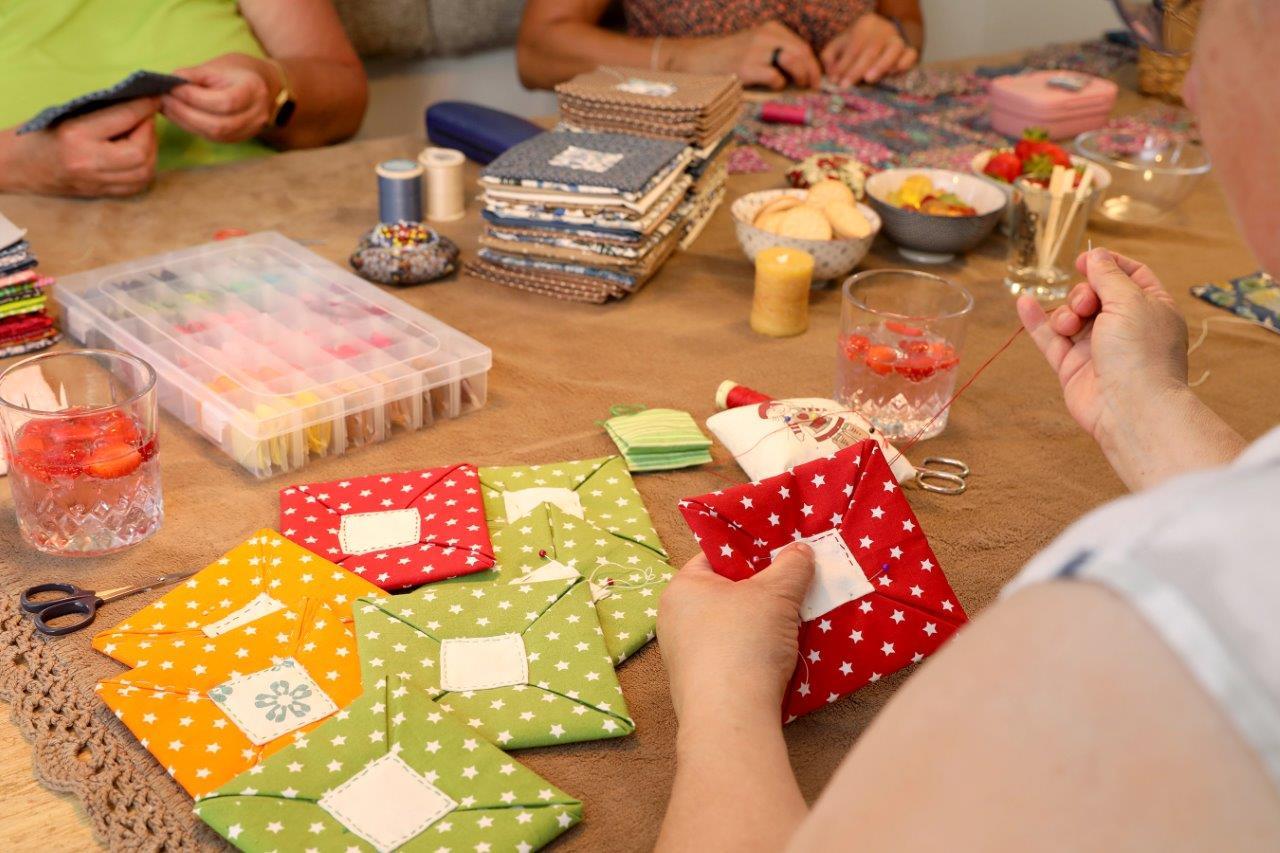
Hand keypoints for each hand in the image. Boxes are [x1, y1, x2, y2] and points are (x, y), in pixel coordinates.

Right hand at [0, 99, 158, 196]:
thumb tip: (137, 103)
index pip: (123, 119)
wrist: (15, 167)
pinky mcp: (100, 194)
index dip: (144, 107)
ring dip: (151, 150)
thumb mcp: (65, 114)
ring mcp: (96, 183)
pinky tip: (139, 155)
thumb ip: (102, 112)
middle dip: (149, 131)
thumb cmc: (37, 134)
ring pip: (144, 172)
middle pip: (140, 151)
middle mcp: (89, 163)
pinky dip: (145, 169)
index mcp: (76, 137)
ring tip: (143, 134)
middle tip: (146, 117)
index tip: (154, 97)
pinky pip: (137, 186)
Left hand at [161, 53, 279, 142]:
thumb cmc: (239, 71)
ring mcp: (250, 130)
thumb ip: (195, 75)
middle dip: (186, 113)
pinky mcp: (238, 138)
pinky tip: (178, 116)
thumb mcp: (219, 65)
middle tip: (163, 100)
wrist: (265, 86)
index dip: (195, 97)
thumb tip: (169, 82)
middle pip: (218, 124)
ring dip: (185, 122)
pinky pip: (213, 138)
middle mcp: (256, 115)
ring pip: (214, 135)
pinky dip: (192, 127)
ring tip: (166, 107)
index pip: (225, 102)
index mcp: (254, 90)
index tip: (172, 87)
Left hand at [658, 544, 813, 721]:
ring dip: (766, 623)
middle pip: (728, 592)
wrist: (730, 718)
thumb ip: (791, 566)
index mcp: (682, 589)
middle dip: (764, 590)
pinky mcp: (702, 685)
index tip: (782, 552)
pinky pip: (735, 655)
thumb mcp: (775, 594)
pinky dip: (758, 652)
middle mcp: (676, 620)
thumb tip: (800, 550)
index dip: (751, 550)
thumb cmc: (743, 643)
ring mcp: (686, 656)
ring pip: (734, 626)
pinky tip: (785, 654)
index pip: (716, 556)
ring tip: (799, 619)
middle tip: (797, 585)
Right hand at [672, 21, 822, 89]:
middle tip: (811, 88)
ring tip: (797, 88)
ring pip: (793, 61)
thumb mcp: (755, 47)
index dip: (813, 65)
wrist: (696, 60)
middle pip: (802, 52)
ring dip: (800, 78)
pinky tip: (772, 88)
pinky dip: (779, 85)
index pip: (802, 46)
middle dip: (811, 72)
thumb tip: (804, 75)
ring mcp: (755, 50)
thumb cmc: (727, 59)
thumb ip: (777, 54)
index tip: (815, 80)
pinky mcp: (745, 66)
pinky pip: (775, 77)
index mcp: (770, 29)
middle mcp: (765, 35)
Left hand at [821, 13, 918, 86]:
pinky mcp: (909, 50)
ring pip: (893, 50)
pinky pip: (910, 55)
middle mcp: (883, 30)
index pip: (854, 46)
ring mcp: (898, 40)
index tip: (836, 80)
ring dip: (881, 65)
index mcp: (865, 25)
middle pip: (871, 49)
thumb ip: (830, 58)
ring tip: (869, 79)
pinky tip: (893, 73)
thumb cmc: (856, 45)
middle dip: (857, 69)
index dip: (844, 64)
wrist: (881, 34)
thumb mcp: (839, 46)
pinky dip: (903, 64)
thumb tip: (832, 73)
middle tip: (846, 85)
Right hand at [1018, 248, 1214, 489]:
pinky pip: (1050, 339)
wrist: (1130, 407)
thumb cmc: (1141, 353)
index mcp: (1151, 309)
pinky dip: (1037, 321)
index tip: (1087, 260)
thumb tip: (1096, 255)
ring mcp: (1097, 348)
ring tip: (1072, 324)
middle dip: (1084, 292)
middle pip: (1096, 294)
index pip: (1132, 275)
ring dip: (1066, 312)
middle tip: (1086, 304)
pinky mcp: (1073, 366)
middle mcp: (1125, 327)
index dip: (1109, 264)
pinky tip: (1024, 302)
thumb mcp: (1129, 300)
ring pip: (1072, 315)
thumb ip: (1108, 275)